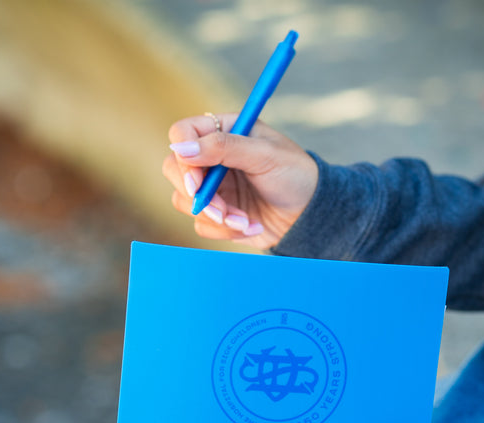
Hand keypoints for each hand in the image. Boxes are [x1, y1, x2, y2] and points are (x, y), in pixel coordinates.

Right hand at [163, 114, 317, 248]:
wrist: (310, 215)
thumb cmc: (294, 176)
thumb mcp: (264, 155)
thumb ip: (224, 148)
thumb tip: (181, 148)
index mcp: (224, 131)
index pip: (182, 134)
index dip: (183, 157)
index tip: (196, 182)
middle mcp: (212, 157)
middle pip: (173, 169)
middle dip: (198, 195)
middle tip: (221, 211)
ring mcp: (212, 186)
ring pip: (184, 201)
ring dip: (216, 216)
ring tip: (245, 220)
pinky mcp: (216, 213)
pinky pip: (202, 224)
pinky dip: (225, 231)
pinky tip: (250, 226)